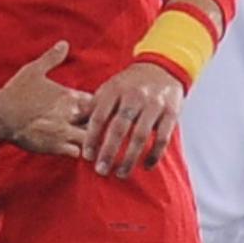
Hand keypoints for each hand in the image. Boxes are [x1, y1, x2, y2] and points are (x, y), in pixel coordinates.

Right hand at [0, 41, 93, 157]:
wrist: (2, 115)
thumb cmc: (16, 92)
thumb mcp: (34, 70)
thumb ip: (52, 58)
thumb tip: (64, 43)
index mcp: (69, 95)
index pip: (96, 101)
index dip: (97, 104)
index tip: (92, 106)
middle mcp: (70, 114)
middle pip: (98, 121)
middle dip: (98, 123)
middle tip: (93, 124)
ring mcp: (64, 132)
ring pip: (91, 138)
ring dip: (90, 139)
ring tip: (88, 139)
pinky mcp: (56, 147)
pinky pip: (77, 153)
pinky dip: (77, 151)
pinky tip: (74, 148)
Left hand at [84, 61, 182, 176]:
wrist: (162, 68)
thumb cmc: (129, 83)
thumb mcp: (110, 87)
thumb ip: (93, 105)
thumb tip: (72, 120)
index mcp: (115, 89)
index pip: (100, 115)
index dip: (92, 137)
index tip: (87, 156)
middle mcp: (134, 96)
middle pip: (119, 128)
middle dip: (109, 151)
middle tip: (101, 170)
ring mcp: (153, 105)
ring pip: (140, 136)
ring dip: (130, 158)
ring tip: (120, 174)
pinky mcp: (171, 113)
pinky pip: (162, 138)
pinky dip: (154, 155)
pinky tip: (146, 166)